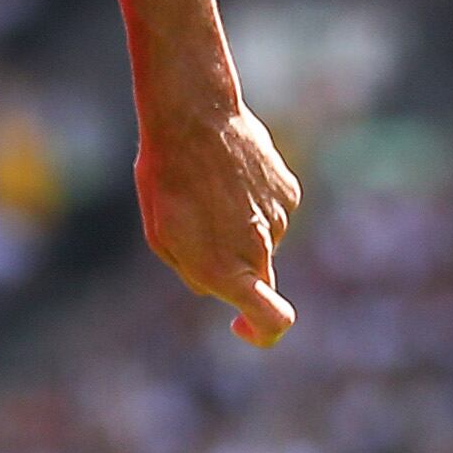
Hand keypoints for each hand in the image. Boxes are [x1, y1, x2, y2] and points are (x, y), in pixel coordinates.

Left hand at [136, 93, 299, 347]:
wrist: (195, 120)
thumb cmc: (166, 179)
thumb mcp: (162, 236)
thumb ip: (194, 270)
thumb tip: (214, 284)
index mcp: (226, 270)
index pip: (273, 319)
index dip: (263, 332)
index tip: (241, 326)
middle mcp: (259, 250)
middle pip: (255, 277)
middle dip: (230, 266)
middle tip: (195, 229)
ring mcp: (281, 219)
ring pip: (259, 241)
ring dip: (236, 228)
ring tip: (204, 192)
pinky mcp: (290, 192)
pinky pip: (270, 210)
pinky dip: (251, 202)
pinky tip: (226, 175)